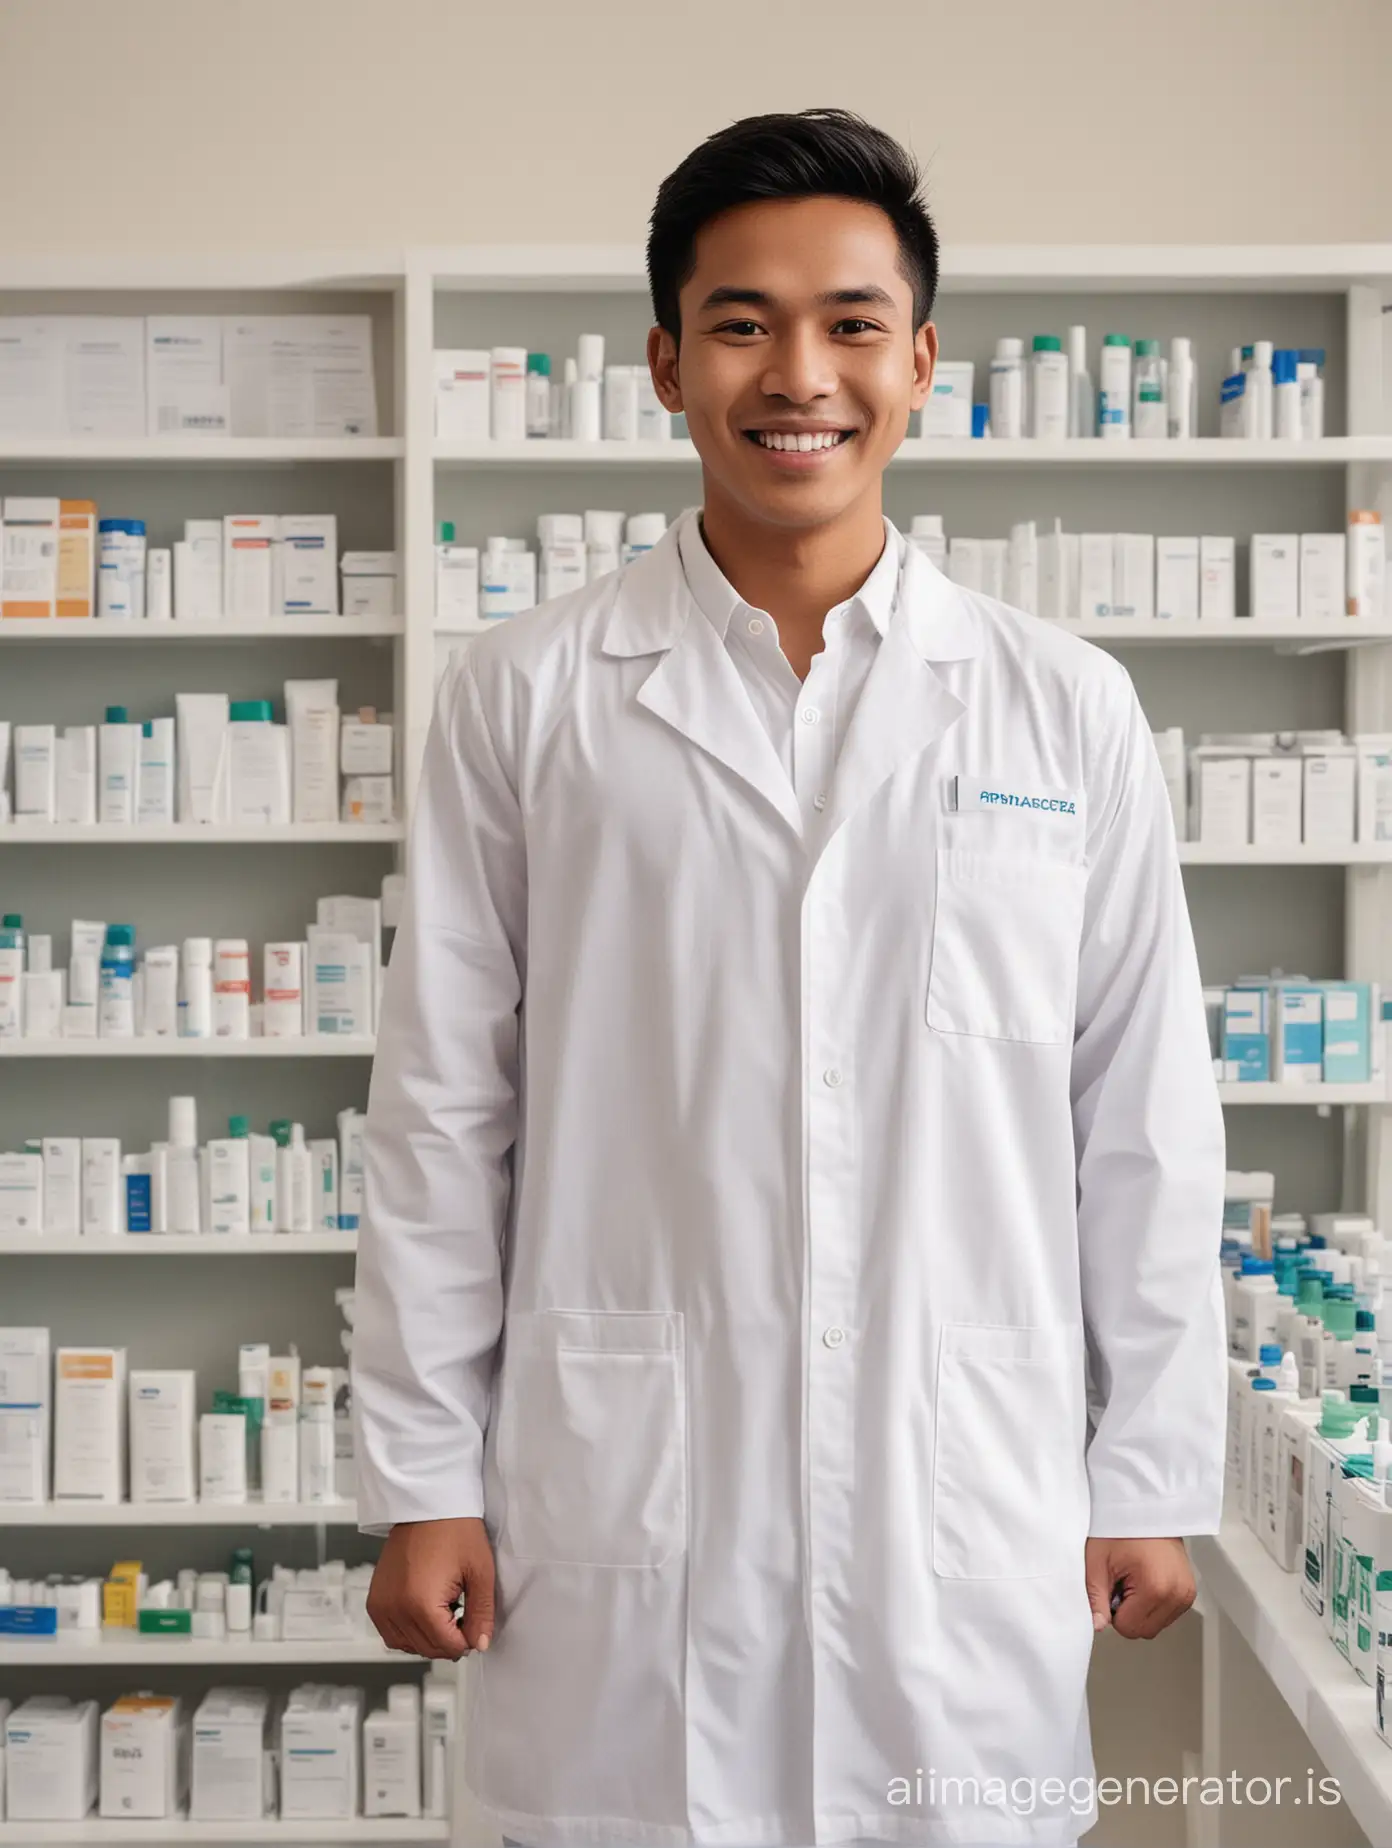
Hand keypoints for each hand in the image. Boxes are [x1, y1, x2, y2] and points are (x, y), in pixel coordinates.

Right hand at [366, 1516, 496, 1659]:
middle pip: (427, 1649)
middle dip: (449, 1640)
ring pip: (407, 1646)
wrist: (427, 1505)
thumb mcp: (480, 1572)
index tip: (474, 1623)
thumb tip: (480, 1643)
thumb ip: (481, 1614)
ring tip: (444, 1611)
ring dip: (428, 1638)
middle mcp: (395, 1608)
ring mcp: (381, 1605)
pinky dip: (408, 1632)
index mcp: (420, 1603)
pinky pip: (391, 1634)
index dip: (467, 1640)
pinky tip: (425, 1613)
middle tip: (463, 1615)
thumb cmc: (454, 1530)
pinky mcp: (374, 1600)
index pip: (447, 1646)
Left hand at [1085, 1536, 1194, 1639]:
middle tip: (1122, 1581)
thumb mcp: (1097, 1562)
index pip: (1129, 1629)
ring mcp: (1186, 1592)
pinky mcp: (1189, 1590)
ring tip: (1134, 1577)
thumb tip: (1097, 1626)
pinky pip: (1167, 1613)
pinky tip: (1146, 1578)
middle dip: (1128, 1612)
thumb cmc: (1120, 1526)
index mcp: (1156, 1588)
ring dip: (1142, 1609)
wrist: (1144, 1506)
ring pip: (1157, 1624)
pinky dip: (1153, 1602)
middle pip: (1145, 1631)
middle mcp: (1177, 1593)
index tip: (1113, 1585)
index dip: (1113, 1610)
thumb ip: (1095, 1599)